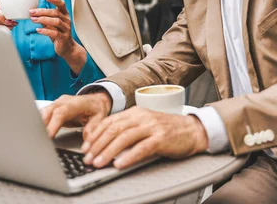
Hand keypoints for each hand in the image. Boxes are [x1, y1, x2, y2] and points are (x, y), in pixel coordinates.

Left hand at [30, 0, 86, 72]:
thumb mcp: (52, 24)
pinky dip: (45, 31)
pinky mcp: (63, 37)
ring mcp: (66, 29)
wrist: (67, 47)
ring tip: (33, 20)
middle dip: (42, 11)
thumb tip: (33, 12)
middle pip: (55, 12)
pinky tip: (38, 30)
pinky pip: (54, 33)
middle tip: (32, 12)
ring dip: (43, 20)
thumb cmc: (58, 34)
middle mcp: (66, 20)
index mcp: (64, 14)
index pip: (61, 4)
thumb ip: (45, 17)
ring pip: (56, 21)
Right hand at [41, 92, 111, 137]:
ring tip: (34, 139)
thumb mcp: (100, 118)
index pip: (61, 113)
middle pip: (48, 111)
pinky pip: (43, 115)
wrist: (96, 100)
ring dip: (37, 125)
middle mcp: (63, 102)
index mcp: (76, 103)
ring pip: (42, 113)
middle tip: (37, 140)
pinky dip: (38, 124)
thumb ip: (93, 128)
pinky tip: (35, 134)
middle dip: (40, 125)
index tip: (48, 136)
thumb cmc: (97, 109)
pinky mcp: (53, 109)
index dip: (53, 125)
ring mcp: (57, 104)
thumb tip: (86, 142)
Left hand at [81, 107, 208, 169]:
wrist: (192, 130)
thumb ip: (127, 129)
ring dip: (108, 151)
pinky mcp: (161, 138)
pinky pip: (142, 148)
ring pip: (125, 138)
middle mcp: (142, 117)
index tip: (85, 147)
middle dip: (98, 144)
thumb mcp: (144, 124)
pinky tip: (119, 164)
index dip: (95, 135)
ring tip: (99, 162)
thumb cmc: (166, 130)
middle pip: (114, 129)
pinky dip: (129, 156)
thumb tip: (104, 141)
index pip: (109, 121)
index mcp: (135, 112)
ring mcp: (152, 126)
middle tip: (88, 157)